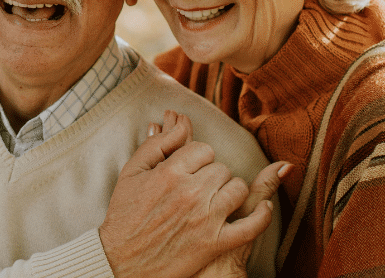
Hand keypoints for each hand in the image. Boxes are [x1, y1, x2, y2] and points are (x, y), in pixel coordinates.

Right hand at [98, 111, 270, 277]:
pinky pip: (252, 225)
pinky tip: (262, 207)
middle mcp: (190, 193)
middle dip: (212, 175)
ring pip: (237, 189)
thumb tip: (180, 122)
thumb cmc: (125, 215)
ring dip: (230, 192)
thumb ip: (158, 144)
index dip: (198, 158)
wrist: (122, 262)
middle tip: (198, 187)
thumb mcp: (132, 172)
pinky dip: (262, 215)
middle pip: (222, 168)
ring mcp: (205, 219)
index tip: (190, 169)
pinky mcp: (215, 243)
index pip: (204, 150)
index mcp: (170, 173)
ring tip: (216, 199)